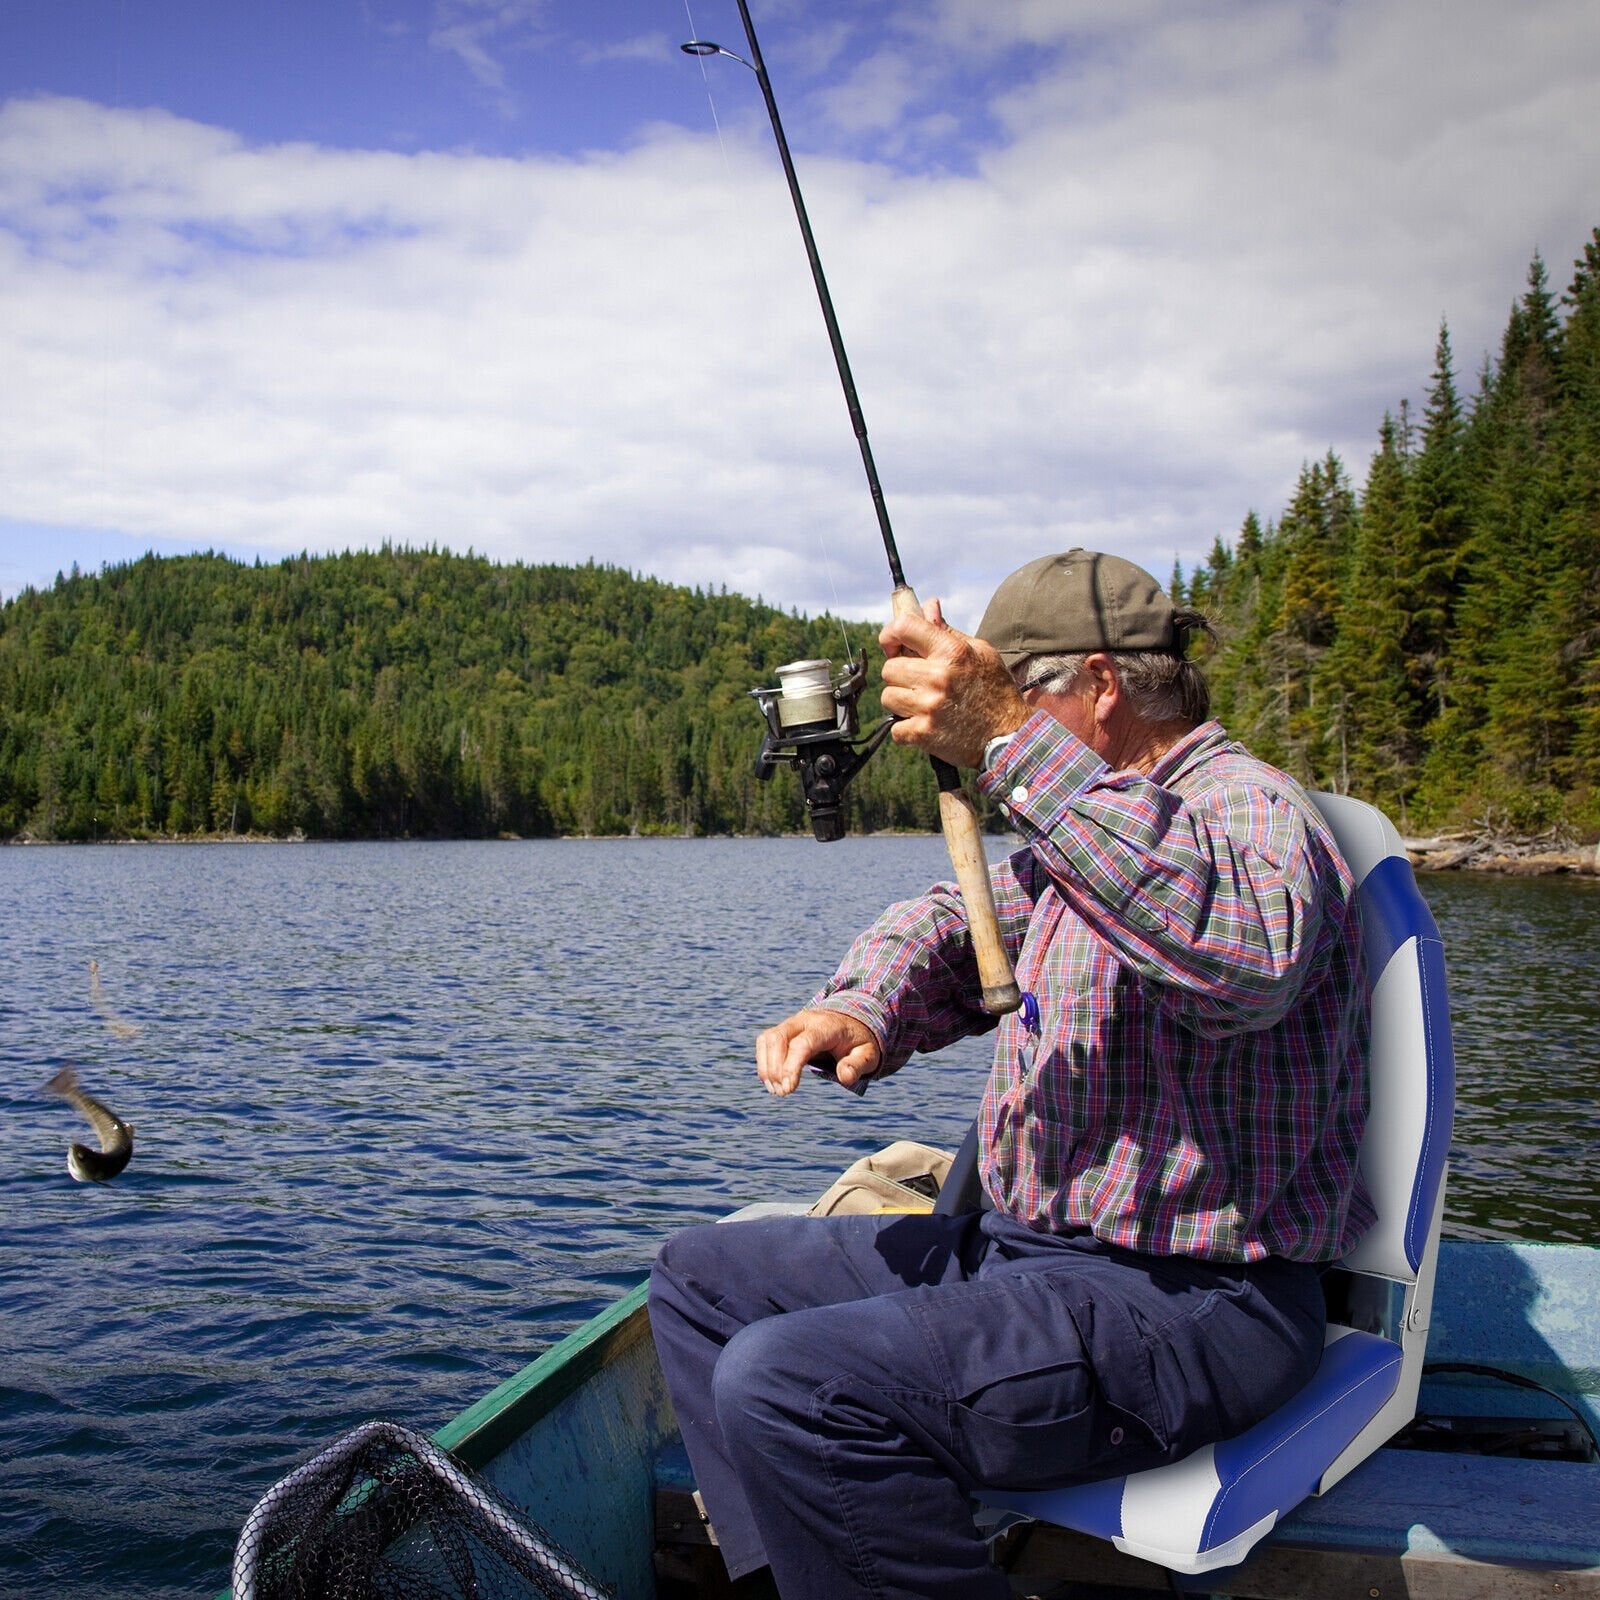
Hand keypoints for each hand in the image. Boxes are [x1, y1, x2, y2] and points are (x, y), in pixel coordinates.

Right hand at [755, 1008, 880, 1097]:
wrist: (850, 1023)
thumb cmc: (858, 1043)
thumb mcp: (868, 1054)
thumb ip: (858, 1065)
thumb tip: (845, 1077)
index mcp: (827, 1026)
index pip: (802, 1043)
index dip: (792, 1066)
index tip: (789, 1089)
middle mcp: (806, 1020)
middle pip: (779, 1037)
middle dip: (775, 1067)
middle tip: (782, 1093)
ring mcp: (792, 1022)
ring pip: (768, 1038)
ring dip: (766, 1066)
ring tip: (776, 1090)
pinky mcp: (784, 1029)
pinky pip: (765, 1041)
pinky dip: (763, 1061)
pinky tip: (771, 1081)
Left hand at [879, 598, 1027, 766]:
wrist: (1010, 735)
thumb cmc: (994, 690)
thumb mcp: (979, 652)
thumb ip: (947, 631)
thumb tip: (928, 606)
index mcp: (952, 651)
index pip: (903, 627)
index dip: (890, 634)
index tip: (892, 644)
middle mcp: (938, 677)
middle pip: (889, 668)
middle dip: (900, 676)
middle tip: (918, 684)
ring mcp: (929, 707)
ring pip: (888, 697)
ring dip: (901, 702)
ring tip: (923, 705)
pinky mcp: (923, 733)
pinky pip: (895, 728)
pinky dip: (906, 729)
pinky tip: (925, 725)